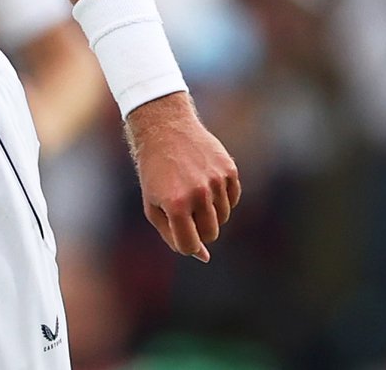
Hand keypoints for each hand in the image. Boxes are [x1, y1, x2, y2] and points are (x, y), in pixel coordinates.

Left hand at [125, 92, 239, 262]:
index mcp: (175, 204)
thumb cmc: (154, 172)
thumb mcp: (153, 205)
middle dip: (198, 229)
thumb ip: (173, 235)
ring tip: (191, 190)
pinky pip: (233, 199)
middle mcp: (199, 193)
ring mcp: (216, 181)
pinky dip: (221, 197)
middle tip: (183, 209)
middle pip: (211, 234)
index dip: (185, 243)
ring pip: (223, 217)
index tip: (179, 231)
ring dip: (209, 211)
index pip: (189, 245)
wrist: (165, 129)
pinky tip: (204, 180)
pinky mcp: (229, 169)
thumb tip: (204, 257)